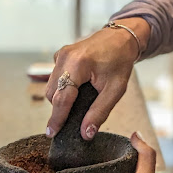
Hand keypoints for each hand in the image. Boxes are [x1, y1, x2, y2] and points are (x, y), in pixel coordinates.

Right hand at [46, 17, 150, 138]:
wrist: (122, 38)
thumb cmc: (121, 61)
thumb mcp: (115, 89)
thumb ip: (100, 112)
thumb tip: (86, 133)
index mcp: (78, 64)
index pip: (62, 98)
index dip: (57, 119)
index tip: (52, 134)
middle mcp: (65, 57)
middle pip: (52, 93)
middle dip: (60, 109)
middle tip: (74, 119)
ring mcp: (61, 54)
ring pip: (51, 86)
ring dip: (61, 97)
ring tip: (79, 101)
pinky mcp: (61, 55)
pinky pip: (55, 77)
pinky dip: (62, 87)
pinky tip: (78, 88)